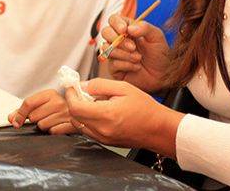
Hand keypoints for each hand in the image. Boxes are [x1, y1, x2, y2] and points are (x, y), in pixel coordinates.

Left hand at [9, 89, 77, 134]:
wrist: (80, 111)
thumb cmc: (56, 108)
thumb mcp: (41, 104)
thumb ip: (24, 110)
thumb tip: (11, 118)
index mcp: (50, 93)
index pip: (28, 103)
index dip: (19, 114)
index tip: (15, 122)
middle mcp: (58, 101)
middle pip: (34, 116)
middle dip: (36, 120)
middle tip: (44, 116)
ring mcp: (66, 113)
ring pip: (42, 126)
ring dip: (45, 126)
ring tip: (52, 121)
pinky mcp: (71, 124)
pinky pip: (52, 132)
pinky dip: (53, 131)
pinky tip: (58, 126)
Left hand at [65, 78, 183, 156]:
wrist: (159, 129)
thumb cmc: (145, 108)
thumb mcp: (123, 88)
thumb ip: (100, 85)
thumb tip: (83, 86)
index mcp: (106, 115)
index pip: (75, 107)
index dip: (70, 95)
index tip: (72, 87)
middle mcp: (102, 130)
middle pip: (74, 117)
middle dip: (73, 102)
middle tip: (81, 92)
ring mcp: (103, 138)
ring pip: (79, 125)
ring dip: (79, 112)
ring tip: (91, 101)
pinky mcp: (105, 142)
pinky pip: (87, 131)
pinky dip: (86, 120)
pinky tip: (97, 111)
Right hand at [101, 14, 169, 91]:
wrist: (162, 75)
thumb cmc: (160, 55)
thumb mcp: (157, 37)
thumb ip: (145, 28)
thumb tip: (129, 28)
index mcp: (128, 29)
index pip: (114, 19)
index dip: (116, 23)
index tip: (124, 30)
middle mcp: (118, 40)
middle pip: (105, 32)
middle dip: (118, 40)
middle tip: (133, 47)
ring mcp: (115, 54)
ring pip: (108, 49)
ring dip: (124, 54)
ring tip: (138, 58)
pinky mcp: (114, 68)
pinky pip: (113, 63)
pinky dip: (127, 65)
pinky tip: (136, 67)